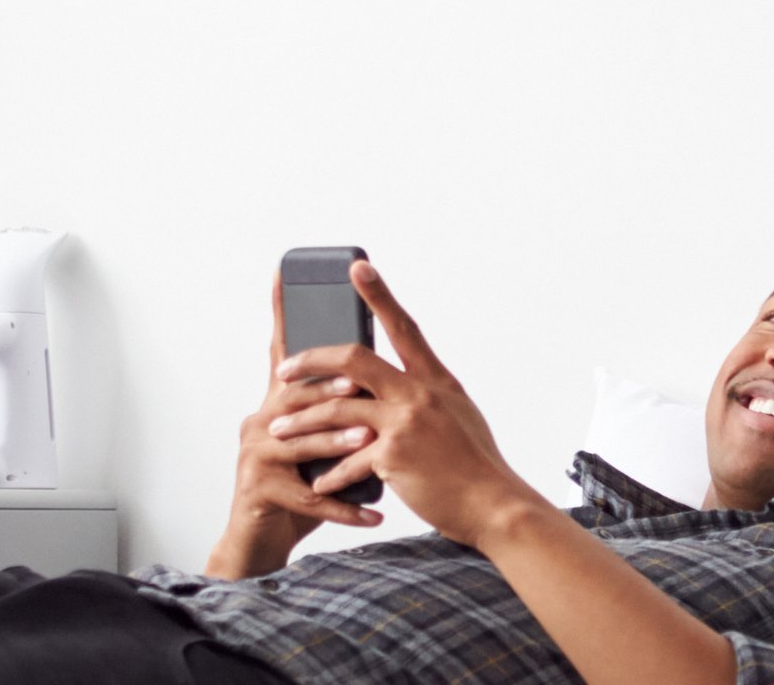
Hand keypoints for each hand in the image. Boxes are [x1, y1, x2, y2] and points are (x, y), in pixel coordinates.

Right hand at [208, 270, 388, 578]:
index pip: (281, 352)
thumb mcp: (316, 444)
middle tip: (361, 385)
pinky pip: (309, 499)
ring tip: (370, 445)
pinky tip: (374, 515)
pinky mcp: (261, 494)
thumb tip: (370, 379)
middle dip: (329, 389)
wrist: (263, 543)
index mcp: (278, 406)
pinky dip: (345, 509)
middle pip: (294, 396)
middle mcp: (261, 423)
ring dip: (338, 445)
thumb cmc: (299, 490)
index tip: (283, 274)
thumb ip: (334, 412)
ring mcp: (256, 459)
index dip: (280, 314)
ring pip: (300, 444)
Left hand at [269, 261, 550, 547]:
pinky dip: (329, 474)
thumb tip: (405, 381)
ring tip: (279, 430)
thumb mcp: (458, 414)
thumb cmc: (475, 464)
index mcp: (435, 379)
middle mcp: (419, 394)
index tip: (357, 268)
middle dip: (311, 360)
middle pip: (353, 359)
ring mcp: (405, 423)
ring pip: (337, 409)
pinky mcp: (394, 456)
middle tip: (283, 369)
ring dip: (302, 421)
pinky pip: (347, 460)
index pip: (404, 326)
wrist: (493, 505)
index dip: (379, 294)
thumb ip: (428, 394)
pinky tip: (318, 482)